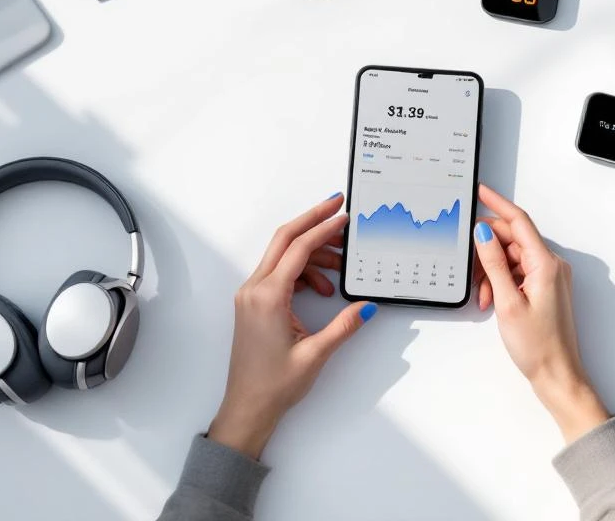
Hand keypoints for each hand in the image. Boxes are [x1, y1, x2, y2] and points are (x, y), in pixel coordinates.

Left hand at [208, 193, 376, 458]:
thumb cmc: (274, 385)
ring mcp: (251, 294)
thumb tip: (367, 306)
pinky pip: (279, 273)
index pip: (298, 249)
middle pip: (284, 240)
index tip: (342, 214)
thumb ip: (344, 326)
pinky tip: (323, 289)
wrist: (247, 407)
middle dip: (312, 221)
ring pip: (283, 256)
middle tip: (337, 207)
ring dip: (312, 253)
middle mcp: (254, 289)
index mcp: (268, 297)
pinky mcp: (253, 302)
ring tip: (340, 266)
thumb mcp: (316, 354)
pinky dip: (302, 271)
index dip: (322, 228)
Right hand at [473, 184, 608, 443]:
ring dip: (492, 270)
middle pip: (513, 240)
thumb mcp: (507, 302)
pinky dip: (501, 281)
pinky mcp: (544, 288)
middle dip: (488, 249)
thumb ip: (494, 264)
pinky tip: (491, 299)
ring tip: (483, 295)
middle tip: (468, 264)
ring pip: (512, 258)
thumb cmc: (537, 345)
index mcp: (546, 263)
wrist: (557, 375)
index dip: (497, 204)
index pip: (519, 221)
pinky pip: (517, 272)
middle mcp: (551, 265)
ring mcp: (548, 276)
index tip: (480, 191)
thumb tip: (483, 233)